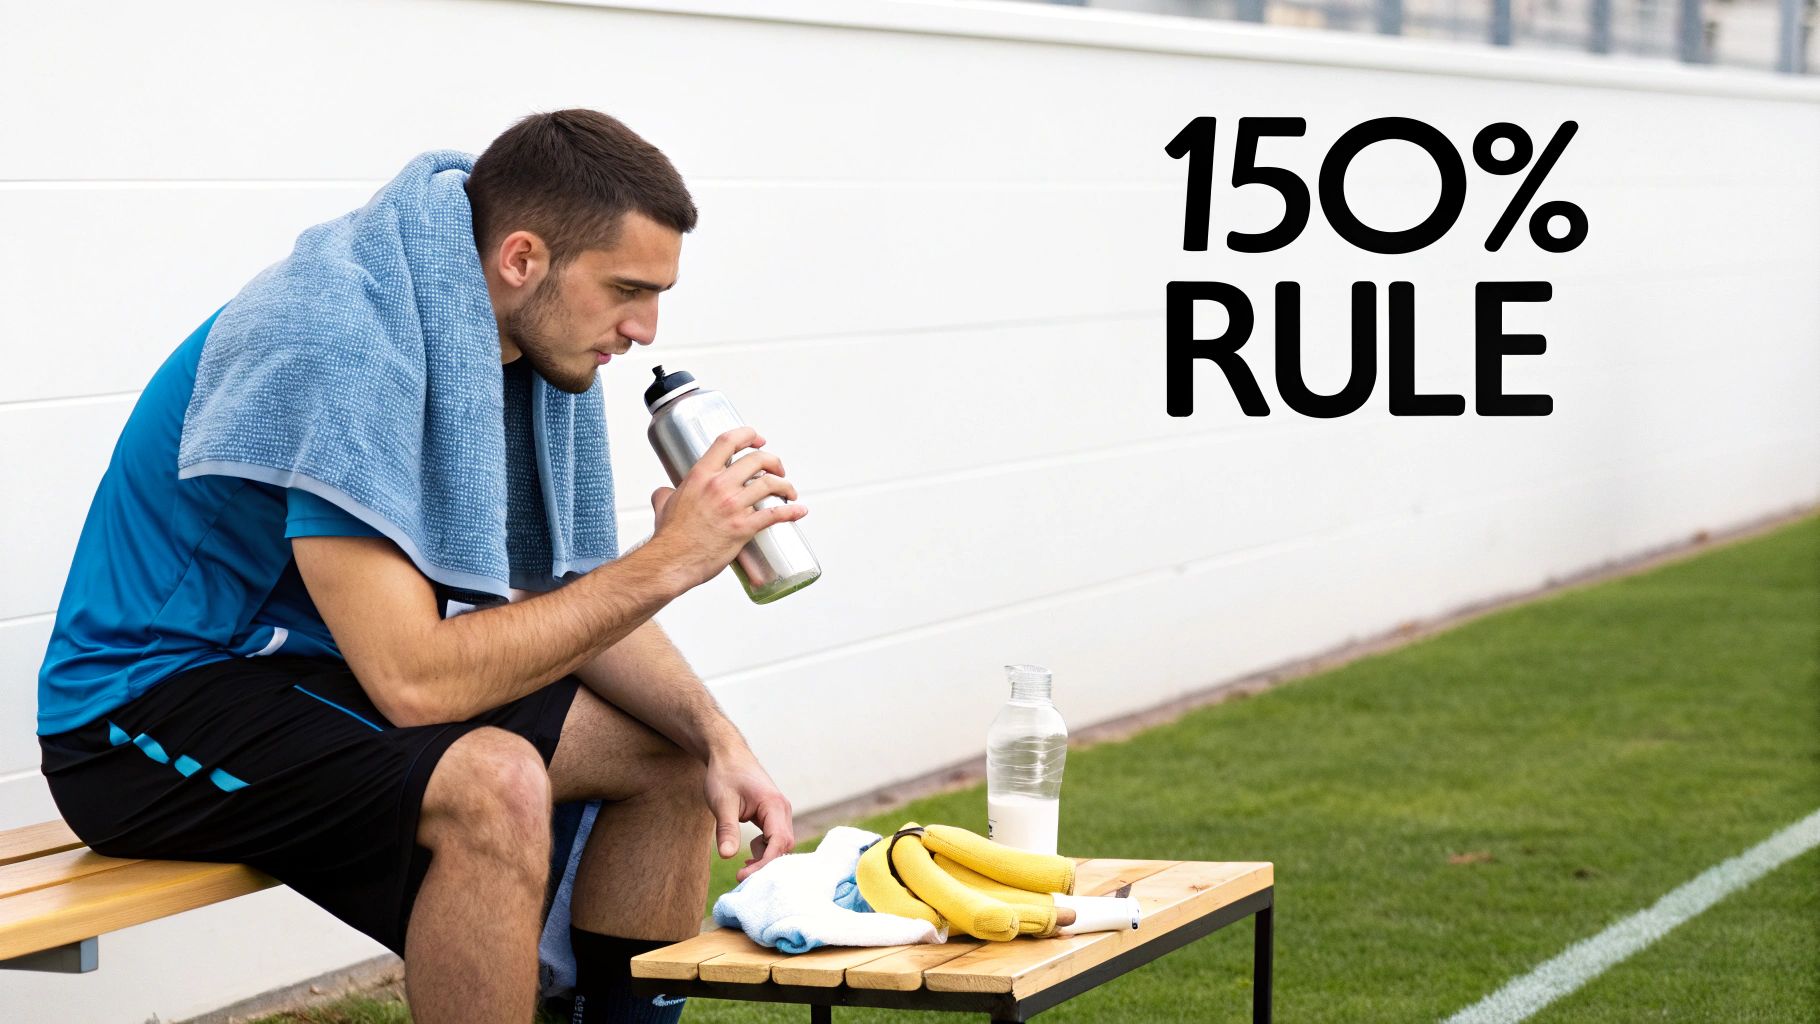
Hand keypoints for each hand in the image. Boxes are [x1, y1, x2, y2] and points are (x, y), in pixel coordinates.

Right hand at [647, 427, 808, 589]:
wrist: (671, 561)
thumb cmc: (669, 536)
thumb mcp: (664, 504)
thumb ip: (666, 493)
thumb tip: (666, 492)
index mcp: (701, 475)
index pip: (728, 441)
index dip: (748, 435)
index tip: (758, 440)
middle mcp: (719, 486)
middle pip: (757, 460)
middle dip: (773, 461)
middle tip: (777, 469)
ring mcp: (733, 506)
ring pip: (770, 484)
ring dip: (785, 485)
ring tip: (789, 492)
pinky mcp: (744, 527)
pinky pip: (775, 514)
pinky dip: (791, 511)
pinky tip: (798, 511)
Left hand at [703, 745, 795, 882]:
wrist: (728, 755)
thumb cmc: (725, 775)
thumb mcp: (722, 802)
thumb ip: (726, 829)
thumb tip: (727, 856)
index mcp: (774, 805)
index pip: (779, 841)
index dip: (764, 863)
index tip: (742, 874)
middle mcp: (782, 810)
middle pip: (784, 846)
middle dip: (766, 865)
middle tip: (741, 877)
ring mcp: (780, 813)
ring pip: (781, 844)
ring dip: (765, 858)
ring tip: (743, 866)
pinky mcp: (773, 816)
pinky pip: (775, 839)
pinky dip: (764, 850)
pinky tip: (749, 853)